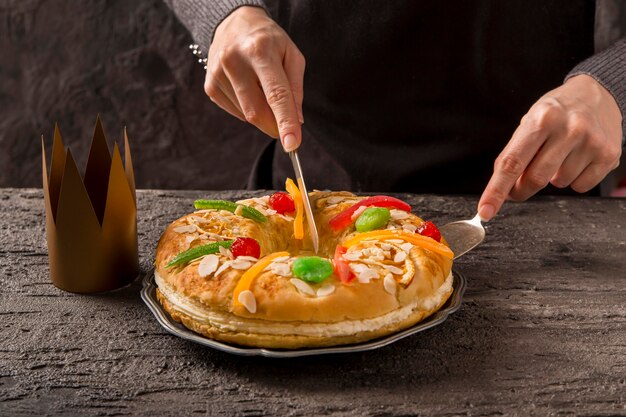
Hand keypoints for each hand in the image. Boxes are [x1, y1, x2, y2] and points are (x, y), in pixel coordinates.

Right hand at [205, 6, 304, 151]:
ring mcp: (217, 74)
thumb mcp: (291, 55)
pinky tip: (249, 89)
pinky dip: (248, 109)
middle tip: (285, 127)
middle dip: (274, 126)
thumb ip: (296, 89)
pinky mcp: (210, 86)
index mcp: (260, 50)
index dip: (285, 121)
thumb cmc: (269, 40)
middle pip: (257, 111)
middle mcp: (234, 61)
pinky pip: (236, 112)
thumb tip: (296, 121)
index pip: (276, 94)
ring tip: (262, 87)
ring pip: (247, 115)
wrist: (234, 23)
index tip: (292, 144)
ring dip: (262, 113)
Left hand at [478, 74, 622, 220]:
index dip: (496, 190)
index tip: (485, 210)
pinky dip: (573, 179)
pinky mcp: (609, 155)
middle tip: (518, 187)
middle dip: (520, 190)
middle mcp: (569, 129)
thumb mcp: (529, 122)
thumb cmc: (556, 112)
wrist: (597, 95)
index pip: (512, 162)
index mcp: (542, 119)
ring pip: (558, 184)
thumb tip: (503, 190)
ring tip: (558, 155)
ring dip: (551, 178)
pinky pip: (580, 186)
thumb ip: (514, 154)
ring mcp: (591, 142)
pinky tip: (576, 159)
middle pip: (534, 179)